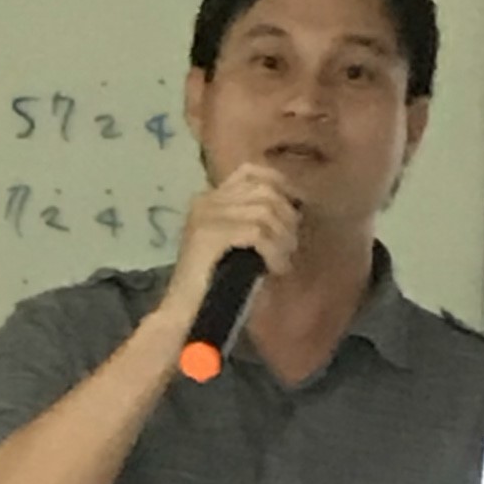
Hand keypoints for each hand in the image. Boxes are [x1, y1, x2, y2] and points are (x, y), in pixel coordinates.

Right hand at [162, 162, 301, 323]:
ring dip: (283, 238)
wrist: (185, 312)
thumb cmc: (216, 282)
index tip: (298, 206)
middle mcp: (205, 201)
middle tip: (291, 245)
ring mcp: (206, 216)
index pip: (250, 172)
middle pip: (264, 190)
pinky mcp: (210, 235)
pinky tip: (276, 268)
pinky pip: (257, 233)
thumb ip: (255, 221)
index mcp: (209, 199)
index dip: (280, 183)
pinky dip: (274, 251)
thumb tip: (294, 209)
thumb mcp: (238, 244)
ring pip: (264, 212)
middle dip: (286, 217)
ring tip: (283, 260)